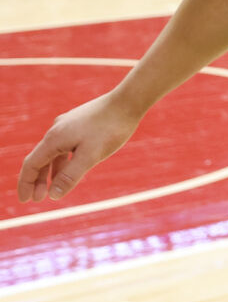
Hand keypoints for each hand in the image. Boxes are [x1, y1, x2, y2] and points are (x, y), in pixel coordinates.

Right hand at [17, 92, 141, 202]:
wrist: (128, 101)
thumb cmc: (111, 128)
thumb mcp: (91, 156)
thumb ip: (70, 176)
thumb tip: (53, 195)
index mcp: (55, 138)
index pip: (31, 165)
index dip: (25, 184)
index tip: (24, 200)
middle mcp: (57, 130)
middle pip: (40, 159)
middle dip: (37, 180)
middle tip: (37, 199)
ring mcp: (68, 125)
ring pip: (53, 153)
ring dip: (51, 171)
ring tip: (53, 189)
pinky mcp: (79, 123)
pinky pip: (65, 146)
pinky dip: (63, 160)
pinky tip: (69, 169)